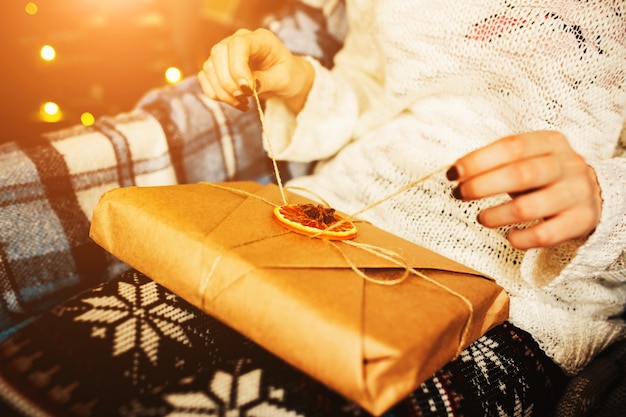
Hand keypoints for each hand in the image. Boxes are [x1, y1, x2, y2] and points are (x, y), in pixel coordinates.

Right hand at [197, 28, 313, 112]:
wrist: (285, 80)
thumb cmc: (288, 75)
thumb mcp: (284, 79)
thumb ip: (265, 80)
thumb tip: (247, 86)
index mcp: (260, 39)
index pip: (238, 44)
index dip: (238, 68)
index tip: (247, 89)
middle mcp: (239, 41)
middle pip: (218, 53)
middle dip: (228, 82)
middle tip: (244, 98)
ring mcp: (226, 53)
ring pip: (209, 68)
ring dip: (222, 91)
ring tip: (243, 103)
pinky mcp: (218, 67)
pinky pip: (206, 79)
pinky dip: (216, 94)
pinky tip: (234, 102)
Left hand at [446, 131, 601, 249]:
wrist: (594, 194)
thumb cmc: (546, 176)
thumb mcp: (530, 157)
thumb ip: (499, 162)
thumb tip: (457, 172)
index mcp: (551, 142)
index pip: (512, 146)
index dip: (478, 160)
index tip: (453, 173)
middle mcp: (567, 165)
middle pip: (520, 174)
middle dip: (482, 186)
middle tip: (459, 194)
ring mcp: (577, 193)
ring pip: (529, 207)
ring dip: (496, 215)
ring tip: (481, 218)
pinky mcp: (581, 221)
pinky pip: (545, 235)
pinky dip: (520, 238)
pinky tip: (510, 235)